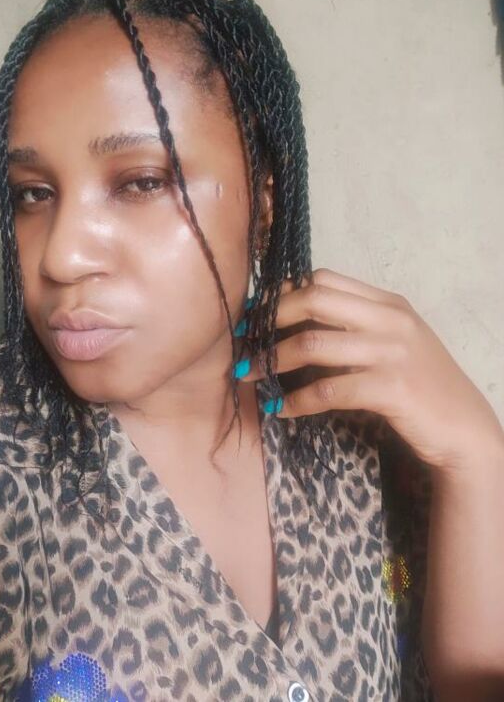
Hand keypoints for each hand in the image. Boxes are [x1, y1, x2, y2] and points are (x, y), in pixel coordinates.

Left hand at [235, 268, 503, 473]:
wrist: (464, 428)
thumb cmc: (421, 385)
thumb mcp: (393, 342)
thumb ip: (354, 325)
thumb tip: (293, 321)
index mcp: (388, 303)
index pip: (324, 279)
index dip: (283, 294)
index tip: (255, 314)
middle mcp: (390, 319)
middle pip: (313, 300)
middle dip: (270, 319)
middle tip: (244, 341)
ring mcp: (392, 352)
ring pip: (313, 344)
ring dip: (271, 361)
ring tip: (248, 376)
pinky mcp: (391, 388)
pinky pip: (328, 390)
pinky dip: (297, 401)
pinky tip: (281, 409)